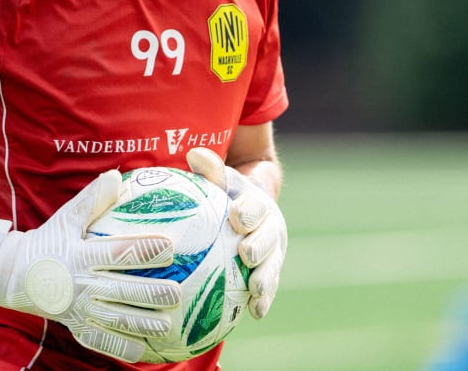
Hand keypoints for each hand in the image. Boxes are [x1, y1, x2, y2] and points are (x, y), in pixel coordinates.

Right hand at [0, 169, 181, 361]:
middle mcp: (82, 284)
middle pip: (122, 290)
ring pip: (115, 319)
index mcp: (82, 255)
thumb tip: (116, 176)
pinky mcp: (75, 325)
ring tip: (167, 324)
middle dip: (151, 293)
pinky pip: (99, 340)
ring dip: (142, 322)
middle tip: (176, 293)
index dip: (145, 250)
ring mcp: (79, 309)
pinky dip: (119, 347)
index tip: (170, 248)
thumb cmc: (48, 241)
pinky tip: (141, 351)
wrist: (13, 274)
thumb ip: (92, 199)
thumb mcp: (66, 217)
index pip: (119, 253)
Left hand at [187, 146, 286, 318]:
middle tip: (245, 254)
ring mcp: (273, 252)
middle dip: (260, 245)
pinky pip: (270, 288)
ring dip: (265, 277)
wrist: (251, 212)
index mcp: (258, 204)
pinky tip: (255, 313)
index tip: (236, 217)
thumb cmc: (227, 196)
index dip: (248, 211)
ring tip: (254, 288)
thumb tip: (193, 154)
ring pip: (272, 265)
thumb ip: (210, 170)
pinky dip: (265, 300)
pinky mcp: (271, 272)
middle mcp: (271, 228)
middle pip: (269, 237)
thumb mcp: (221, 181)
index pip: (255, 206)